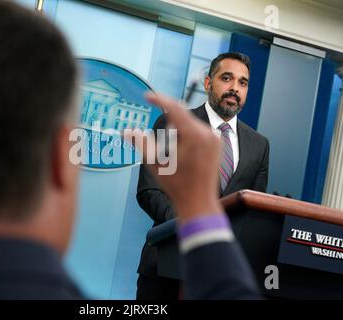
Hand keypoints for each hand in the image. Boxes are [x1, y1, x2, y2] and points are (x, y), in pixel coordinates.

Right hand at [125, 92, 223, 223]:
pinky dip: (187, 139)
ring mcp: (214, 138)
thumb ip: (140, 143)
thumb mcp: (154, 163)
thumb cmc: (176, 185)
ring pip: (188, 126)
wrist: (199, 202)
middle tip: (167, 156)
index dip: (159, 100)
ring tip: (178, 161)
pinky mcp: (217, 143)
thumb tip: (126, 131)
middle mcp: (207, 133)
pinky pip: (197, 132)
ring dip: (177, 136)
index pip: (174, 109)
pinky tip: (186, 159)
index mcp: (194, 135)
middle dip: (168, 132)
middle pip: (180, 120)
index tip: (147, 95)